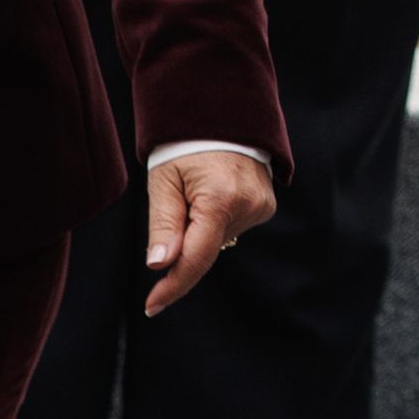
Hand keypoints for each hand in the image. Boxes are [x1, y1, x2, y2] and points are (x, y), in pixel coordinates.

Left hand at [141, 149, 277, 314]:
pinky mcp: (266, 205)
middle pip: (206, 250)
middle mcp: (247, 205)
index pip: (195, 258)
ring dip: (201, 229)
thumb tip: (159, 265)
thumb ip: (163, 225)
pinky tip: (214, 194)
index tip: (152, 306)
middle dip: (184, 244)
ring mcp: (262, 206)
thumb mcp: (164, 181)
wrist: (221, 112)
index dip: (173, 285)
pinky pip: (233, 227)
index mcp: (219, 199)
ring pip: (218, 240)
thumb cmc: (185, 144)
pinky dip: (217, 220)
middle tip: (174, 205)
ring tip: (197, 190)